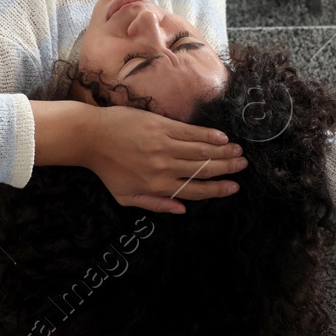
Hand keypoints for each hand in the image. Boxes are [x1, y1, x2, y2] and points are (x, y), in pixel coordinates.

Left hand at [82, 104, 246, 213]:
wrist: (92, 137)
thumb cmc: (107, 168)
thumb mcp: (126, 196)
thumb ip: (156, 204)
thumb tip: (182, 209)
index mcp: (158, 185)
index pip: (195, 189)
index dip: (218, 189)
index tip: (234, 186)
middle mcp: (165, 166)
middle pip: (203, 168)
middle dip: (227, 167)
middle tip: (243, 165)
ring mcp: (164, 145)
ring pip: (201, 150)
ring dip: (223, 150)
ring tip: (238, 151)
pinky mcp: (161, 126)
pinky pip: (190, 132)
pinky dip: (208, 135)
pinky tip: (221, 136)